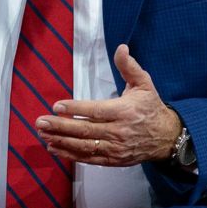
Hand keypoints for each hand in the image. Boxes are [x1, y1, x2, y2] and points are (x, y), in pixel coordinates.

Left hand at [36, 44, 182, 166]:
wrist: (166, 137)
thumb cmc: (151, 107)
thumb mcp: (144, 83)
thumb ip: (129, 66)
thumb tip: (121, 47)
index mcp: (124, 111)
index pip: (95, 111)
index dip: (75, 109)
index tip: (56, 106)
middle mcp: (118, 131)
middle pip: (85, 130)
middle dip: (60, 126)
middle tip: (40, 121)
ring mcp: (115, 148)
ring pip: (84, 146)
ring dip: (61, 141)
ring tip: (43, 134)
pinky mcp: (113, 160)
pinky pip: (88, 158)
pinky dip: (70, 154)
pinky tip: (55, 148)